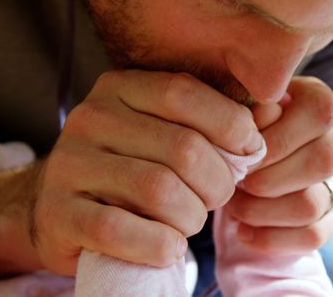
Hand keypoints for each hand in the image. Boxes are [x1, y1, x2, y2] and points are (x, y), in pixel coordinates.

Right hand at [31, 70, 262, 274]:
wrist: (63, 209)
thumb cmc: (134, 169)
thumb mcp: (167, 133)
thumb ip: (214, 121)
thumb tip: (273, 114)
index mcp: (119, 87)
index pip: (184, 93)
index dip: (230, 125)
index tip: (250, 152)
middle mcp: (90, 118)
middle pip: (182, 149)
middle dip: (217, 183)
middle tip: (215, 199)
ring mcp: (69, 164)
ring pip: (159, 191)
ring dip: (191, 217)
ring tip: (189, 221)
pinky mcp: (59, 212)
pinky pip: (123, 230)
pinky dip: (160, 245)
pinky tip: (168, 246)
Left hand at [225, 76, 332, 254]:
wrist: (252, 156)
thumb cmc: (241, 125)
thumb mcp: (240, 106)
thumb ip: (246, 107)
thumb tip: (252, 123)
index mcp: (320, 102)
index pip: (318, 116)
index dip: (277, 140)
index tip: (241, 156)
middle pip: (321, 162)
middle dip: (267, 179)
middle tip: (236, 183)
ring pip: (313, 204)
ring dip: (263, 211)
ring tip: (234, 207)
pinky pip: (314, 235)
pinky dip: (272, 238)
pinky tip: (244, 232)